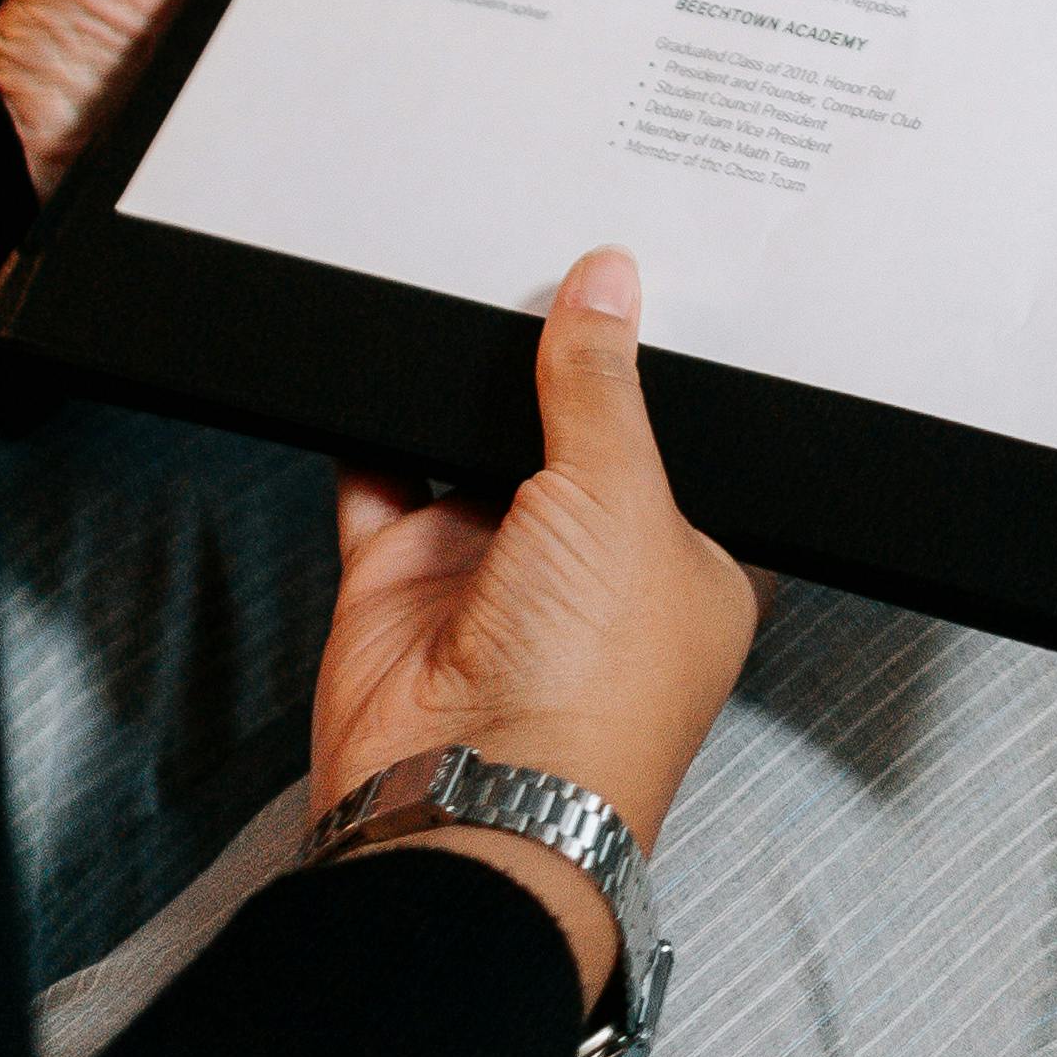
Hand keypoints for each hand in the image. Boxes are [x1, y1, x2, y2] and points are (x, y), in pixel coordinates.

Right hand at [316, 250, 758, 1002]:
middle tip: (546, 259)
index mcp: (681, 562)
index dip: (665, 374)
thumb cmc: (591, 691)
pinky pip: (381, 483)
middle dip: (554, 367)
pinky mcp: (402, 581)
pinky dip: (373, 427)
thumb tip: (607, 283)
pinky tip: (384, 355)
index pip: (683, 445)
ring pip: (470, 450)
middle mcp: (588, 570)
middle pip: (568, 437)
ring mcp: (491, 575)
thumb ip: (602, 383)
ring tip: (469, 281)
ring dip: (463, 390)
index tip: (651, 283)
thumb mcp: (623, 496)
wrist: (464, 796)